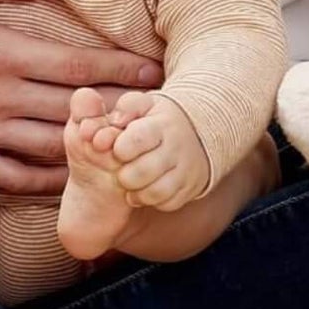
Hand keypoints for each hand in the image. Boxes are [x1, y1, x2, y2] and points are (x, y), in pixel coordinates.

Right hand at [0, 0, 163, 195]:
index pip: (76, 65)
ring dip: (92, 143)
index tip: (152, 71)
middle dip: (120, 107)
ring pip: (52, 146)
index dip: (120, 70)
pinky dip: (50, 180)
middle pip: (74, 106)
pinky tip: (76, 174)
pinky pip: (16, 177)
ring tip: (126, 141)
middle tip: (157, 108)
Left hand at [81, 89, 211, 212]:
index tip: (117, 149)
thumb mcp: (142, 105)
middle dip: (124, 175)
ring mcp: (186, 170)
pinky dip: (152, 201)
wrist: (197, 132)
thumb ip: (124, 108)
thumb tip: (111, 122)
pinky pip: (168, 203)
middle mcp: (176, 147)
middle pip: (143, 172)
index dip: (120, 148)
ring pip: (156, 192)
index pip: (137, 140)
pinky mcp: (190, 188)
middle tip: (121, 169)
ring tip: (131, 183)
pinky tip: (145, 189)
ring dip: (136, 192)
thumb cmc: (157, 120)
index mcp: (161, 124)